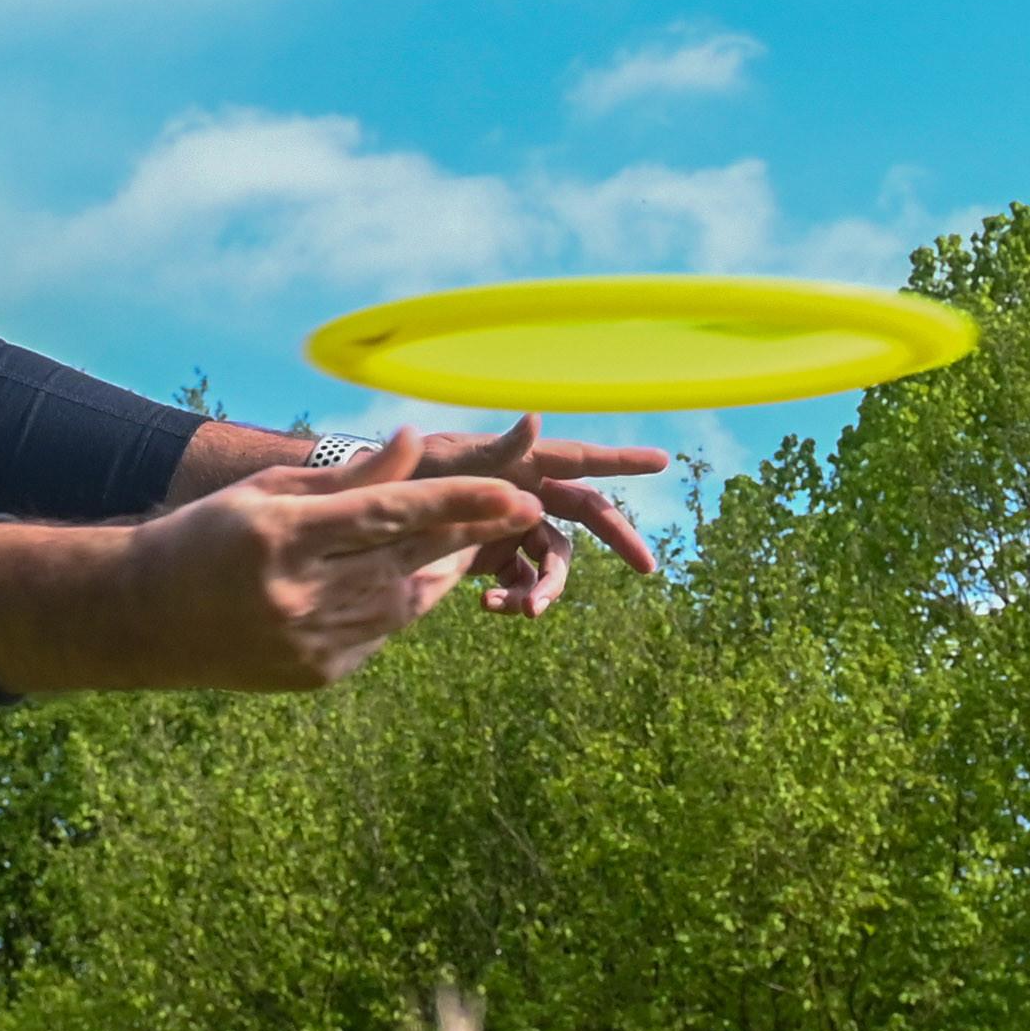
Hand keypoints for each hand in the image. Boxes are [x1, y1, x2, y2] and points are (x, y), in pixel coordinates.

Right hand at [0, 435, 546, 692]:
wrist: (143, 619)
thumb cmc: (206, 537)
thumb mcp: (267, 491)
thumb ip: (347, 476)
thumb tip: (414, 440)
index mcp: (282, 537)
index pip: (389, 515)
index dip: (457, 504)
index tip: (514, 493)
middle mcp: (299, 595)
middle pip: (408, 558)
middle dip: (471, 532)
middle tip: (521, 507)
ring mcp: (309, 643)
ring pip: (406, 601)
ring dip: (441, 566)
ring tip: (465, 536)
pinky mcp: (318, 674)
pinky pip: (383, 633)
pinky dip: (400, 603)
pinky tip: (402, 578)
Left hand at [358, 413, 669, 617]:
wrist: (368, 512)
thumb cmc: (409, 471)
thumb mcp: (447, 460)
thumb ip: (495, 448)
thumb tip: (535, 418)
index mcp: (522, 462)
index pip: (581, 459)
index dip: (621, 460)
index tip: (662, 461)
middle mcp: (525, 491)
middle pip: (586, 514)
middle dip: (619, 540)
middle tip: (648, 568)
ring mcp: (511, 525)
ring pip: (553, 559)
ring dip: (548, 588)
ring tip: (527, 612)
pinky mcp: (493, 556)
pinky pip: (520, 582)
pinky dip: (514, 598)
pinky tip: (491, 609)